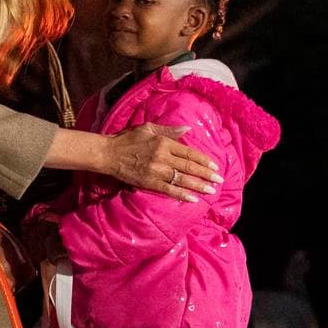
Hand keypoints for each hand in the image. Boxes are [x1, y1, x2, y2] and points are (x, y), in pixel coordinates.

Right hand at [103, 123, 221, 202]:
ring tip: (211, 190)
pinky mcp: (148, 182)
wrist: (108, 154)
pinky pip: (169, 190)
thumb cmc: (126, 139)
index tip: (215, 166)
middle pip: (189, 167)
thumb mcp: (147, 128)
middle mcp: (162, 157)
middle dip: (206, 174)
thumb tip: (187, 130)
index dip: (203, 160)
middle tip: (219, 180)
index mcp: (163, 142)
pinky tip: (193, 198)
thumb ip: (168, 130)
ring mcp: (156, 171)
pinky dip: (182, 194)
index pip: (189, 153)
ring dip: (198, 185)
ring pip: (182, 179)